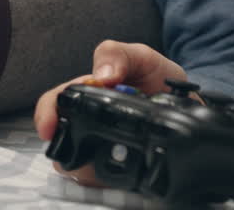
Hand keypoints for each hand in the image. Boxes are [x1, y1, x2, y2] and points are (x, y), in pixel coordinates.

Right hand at [33, 40, 186, 186]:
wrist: (187, 102)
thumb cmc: (158, 77)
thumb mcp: (142, 57)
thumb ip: (120, 55)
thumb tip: (102, 76)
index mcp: (87, 92)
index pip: (54, 103)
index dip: (47, 114)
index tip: (49, 128)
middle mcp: (86, 120)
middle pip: (59, 138)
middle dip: (69, 145)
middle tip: (93, 146)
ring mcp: (97, 144)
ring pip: (74, 164)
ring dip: (91, 162)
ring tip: (118, 153)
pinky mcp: (111, 165)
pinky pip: (98, 178)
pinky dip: (107, 175)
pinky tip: (126, 165)